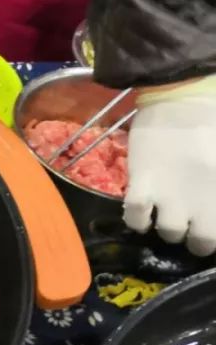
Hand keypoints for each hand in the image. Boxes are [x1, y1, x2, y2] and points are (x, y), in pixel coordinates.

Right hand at [123, 77, 215, 255]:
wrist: (181, 101)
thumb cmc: (214, 125)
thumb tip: (213, 201)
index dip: (212, 236)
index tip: (207, 226)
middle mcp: (199, 205)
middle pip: (197, 243)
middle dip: (194, 238)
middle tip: (188, 222)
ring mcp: (169, 198)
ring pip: (168, 233)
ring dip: (167, 226)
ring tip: (163, 212)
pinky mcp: (141, 187)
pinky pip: (135, 218)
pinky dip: (137, 219)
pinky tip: (141, 210)